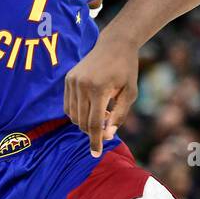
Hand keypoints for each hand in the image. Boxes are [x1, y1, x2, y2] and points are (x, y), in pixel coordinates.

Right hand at [64, 35, 138, 156]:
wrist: (114, 44)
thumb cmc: (126, 69)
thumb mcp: (131, 93)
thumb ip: (120, 114)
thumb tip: (108, 134)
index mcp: (99, 89)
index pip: (94, 123)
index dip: (95, 141)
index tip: (95, 154)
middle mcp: (81, 85)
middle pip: (82, 122)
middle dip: (93, 131)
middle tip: (108, 128)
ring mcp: (72, 82)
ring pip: (73, 116)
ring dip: (86, 122)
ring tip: (104, 113)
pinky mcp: (68, 79)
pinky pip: (68, 106)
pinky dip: (79, 113)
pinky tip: (94, 108)